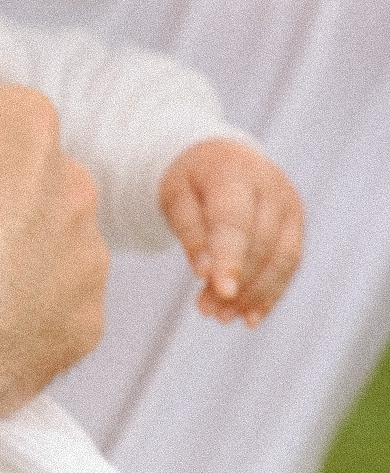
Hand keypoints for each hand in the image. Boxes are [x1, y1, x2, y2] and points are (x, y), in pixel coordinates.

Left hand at [159, 138, 303, 325]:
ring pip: (281, 258)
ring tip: (223, 317)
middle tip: (207, 311)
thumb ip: (190, 232)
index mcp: (235, 172)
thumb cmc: (191, 179)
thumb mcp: (175, 196)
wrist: (220, 155)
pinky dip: (271, 292)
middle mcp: (271, 186)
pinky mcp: (296, 222)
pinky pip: (289, 263)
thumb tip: (204, 274)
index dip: (230, 258)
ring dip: (254, 294)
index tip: (221, 291)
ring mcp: (289, 204)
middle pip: (259, 244)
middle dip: (236, 283)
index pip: (236, 222)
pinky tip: (251, 315)